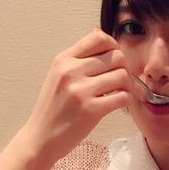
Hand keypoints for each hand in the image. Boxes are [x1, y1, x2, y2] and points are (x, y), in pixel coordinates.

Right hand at [0, 28, 132, 169]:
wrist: (41, 138)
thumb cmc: (52, 109)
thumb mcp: (58, 76)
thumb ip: (78, 57)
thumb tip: (99, 31)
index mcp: (64, 60)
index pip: (98, 37)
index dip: (113, 46)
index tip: (113, 61)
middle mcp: (72, 71)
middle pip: (116, 56)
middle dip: (124, 68)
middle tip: (120, 82)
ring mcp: (81, 90)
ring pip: (122, 75)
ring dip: (127, 86)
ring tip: (120, 94)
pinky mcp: (91, 110)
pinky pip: (122, 97)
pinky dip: (126, 101)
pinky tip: (118, 105)